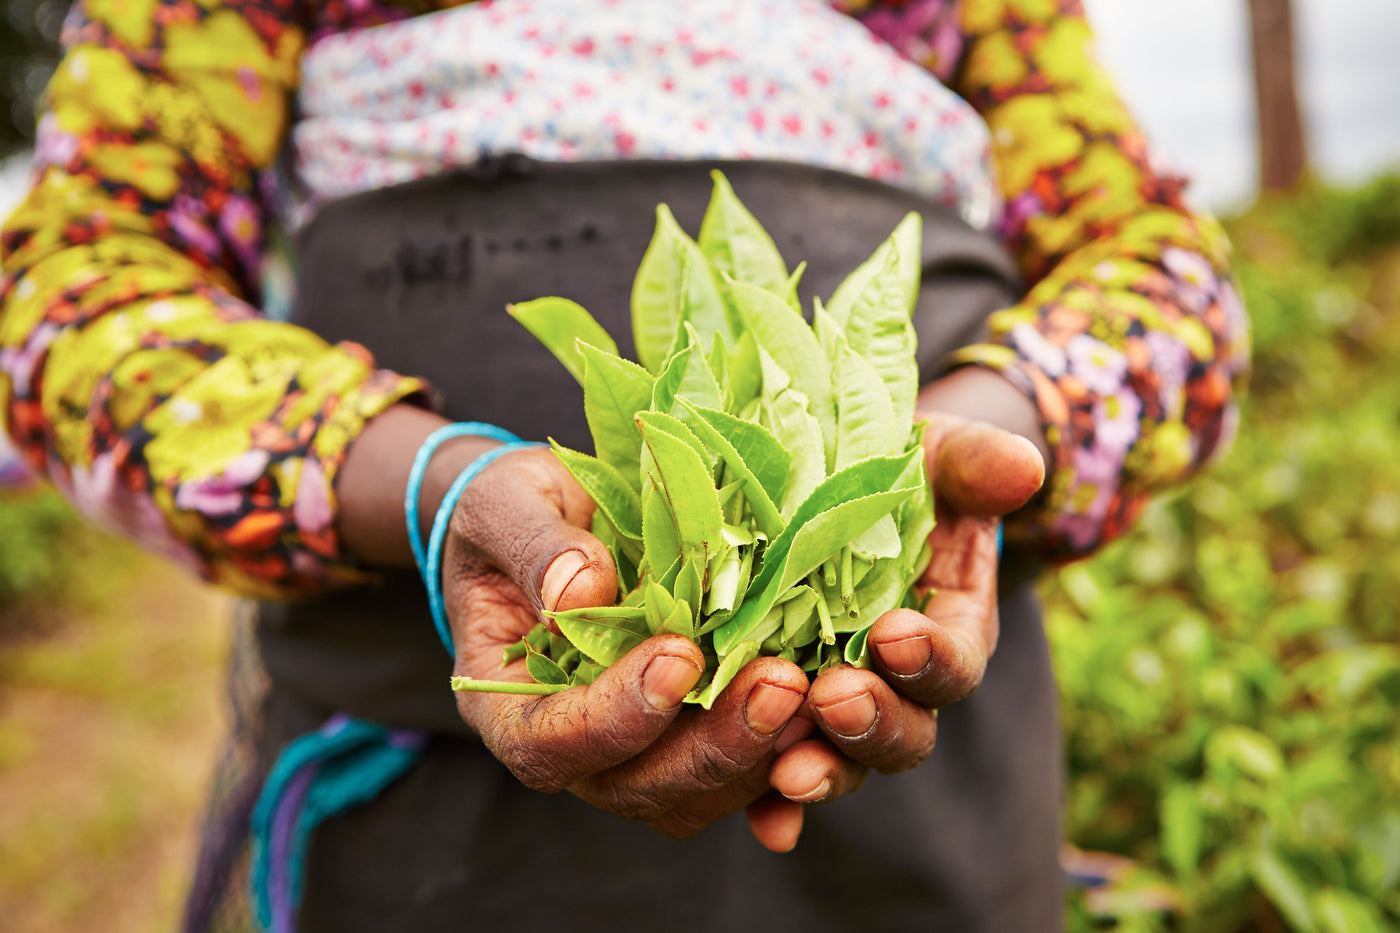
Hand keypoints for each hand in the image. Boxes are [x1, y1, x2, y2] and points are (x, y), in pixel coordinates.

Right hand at [443, 447, 811, 846]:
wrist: (547, 516)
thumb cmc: (509, 511)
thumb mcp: (504, 506)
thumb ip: (534, 547)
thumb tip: (580, 589)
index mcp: (510, 704)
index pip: (552, 744)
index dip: (616, 716)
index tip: (677, 657)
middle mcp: (575, 746)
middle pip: (639, 785)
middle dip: (714, 743)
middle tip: (779, 684)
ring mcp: (638, 749)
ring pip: (699, 791)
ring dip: (761, 754)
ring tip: (816, 692)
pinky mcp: (692, 732)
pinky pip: (741, 777)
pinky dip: (786, 768)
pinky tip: (828, 736)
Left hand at [759, 369, 1045, 828]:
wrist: (828, 488)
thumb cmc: (894, 472)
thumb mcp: (935, 456)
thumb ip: (978, 464)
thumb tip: (1024, 469)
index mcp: (946, 630)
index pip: (952, 664)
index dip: (931, 659)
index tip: (895, 636)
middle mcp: (896, 686)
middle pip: (902, 732)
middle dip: (871, 723)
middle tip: (834, 699)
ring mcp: (837, 708)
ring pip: (841, 760)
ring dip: (820, 770)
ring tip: (788, 771)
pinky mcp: (778, 719)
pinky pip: (775, 775)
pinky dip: (771, 808)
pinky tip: (764, 824)